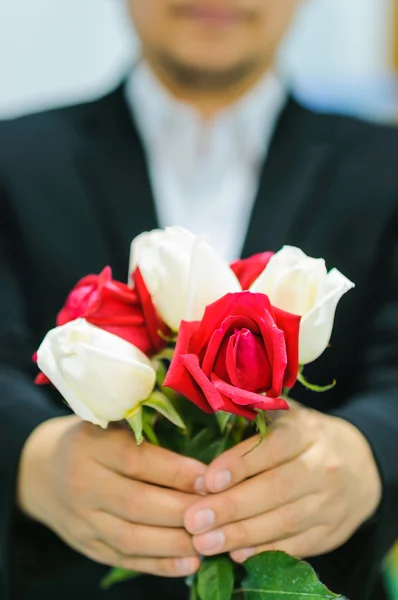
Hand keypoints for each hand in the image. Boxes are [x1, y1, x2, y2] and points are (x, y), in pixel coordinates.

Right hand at [18, 416, 204, 576]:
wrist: (42, 471)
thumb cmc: (93, 438)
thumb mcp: (110, 418)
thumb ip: (144, 417)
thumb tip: (189, 400)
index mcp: (91, 446)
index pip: (136, 461)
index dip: (175, 471)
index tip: (209, 478)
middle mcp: (83, 484)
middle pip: (137, 504)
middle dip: (182, 511)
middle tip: (220, 511)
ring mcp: (82, 520)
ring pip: (131, 537)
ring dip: (175, 543)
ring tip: (212, 541)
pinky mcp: (86, 546)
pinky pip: (124, 559)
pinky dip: (158, 565)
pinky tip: (189, 563)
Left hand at [185, 402, 381, 561]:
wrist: (360, 465)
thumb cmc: (306, 436)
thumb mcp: (288, 414)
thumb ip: (255, 412)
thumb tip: (214, 404)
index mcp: (307, 431)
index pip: (273, 448)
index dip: (240, 464)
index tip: (207, 480)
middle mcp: (322, 466)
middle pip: (276, 489)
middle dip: (232, 506)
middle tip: (194, 519)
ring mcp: (329, 502)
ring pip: (285, 521)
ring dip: (242, 534)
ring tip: (204, 542)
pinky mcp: (330, 532)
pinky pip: (297, 545)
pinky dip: (264, 550)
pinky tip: (236, 553)